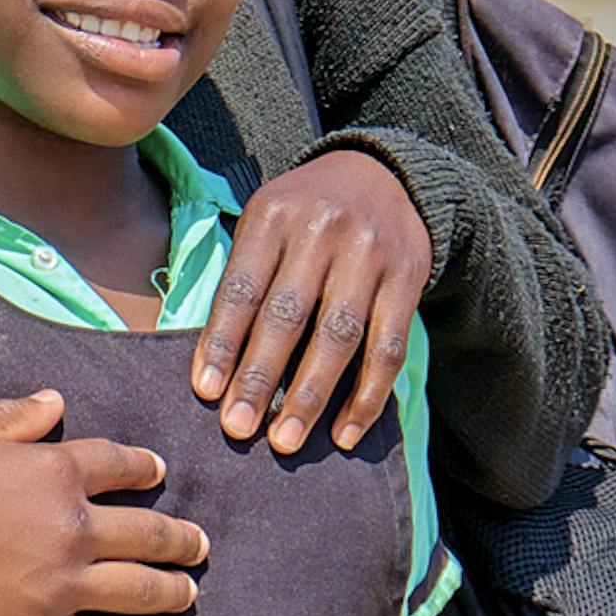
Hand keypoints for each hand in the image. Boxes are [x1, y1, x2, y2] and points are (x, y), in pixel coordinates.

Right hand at [0, 393, 205, 615]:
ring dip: (170, 592)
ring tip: (185, 594)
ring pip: (139, 592)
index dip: (145, 467)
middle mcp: (71, 527)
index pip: (121, 465)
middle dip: (181, 538)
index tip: (157, 473)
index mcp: (54, 471)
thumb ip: (13, 414)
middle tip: (197, 544)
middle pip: (150, 533)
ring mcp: (58, 584)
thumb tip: (56, 400)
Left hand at [195, 150, 427, 452]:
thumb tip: (215, 364)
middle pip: (288, 316)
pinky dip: (367, 396)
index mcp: (273, 217)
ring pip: (339, 337)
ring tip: (284, 440)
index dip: (222, 342)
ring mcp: (369, 255)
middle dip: (260, 378)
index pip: (243, 288)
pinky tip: (344, 433)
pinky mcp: (408, 279)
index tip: (206, 391)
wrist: (383, 175)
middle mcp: (322, 232)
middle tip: (238, 428)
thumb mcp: (265, 224)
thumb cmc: (303, 214)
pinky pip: (388, 348)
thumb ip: (244, 279)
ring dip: (310, 396)